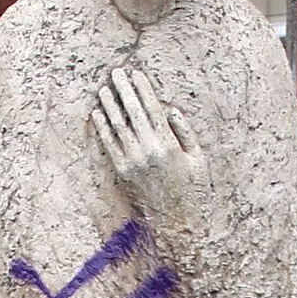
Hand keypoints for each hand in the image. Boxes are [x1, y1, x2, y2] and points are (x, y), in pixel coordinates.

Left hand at [91, 67, 205, 232]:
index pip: (152, 108)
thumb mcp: (198, 159)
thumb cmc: (193, 190)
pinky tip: (98, 114)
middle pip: (132, 113)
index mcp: (168, 145)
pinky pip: (109, 145)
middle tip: (116, 72)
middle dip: (123, 90)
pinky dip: (102, 127)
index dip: (142, 89)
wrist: (177, 224)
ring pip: (117, 126)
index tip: (136, 73)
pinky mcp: (123, 173)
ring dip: (109, 105)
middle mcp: (148, 151)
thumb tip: (170, 109)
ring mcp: (132, 163)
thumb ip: (185, 131)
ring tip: (104, 89)